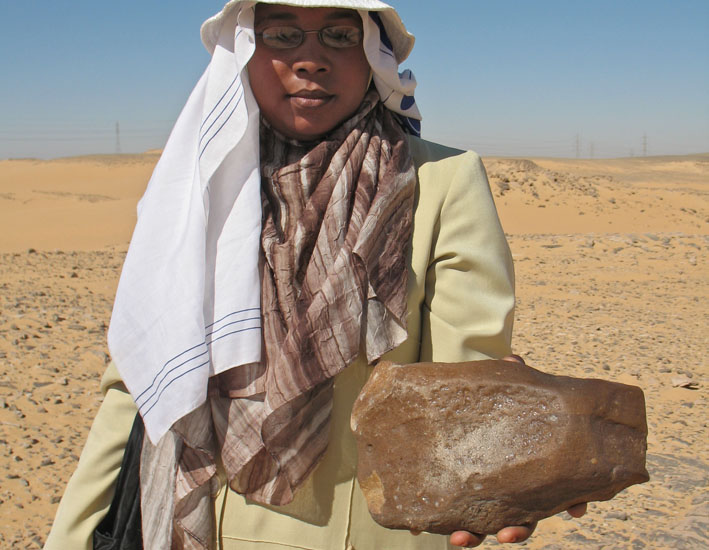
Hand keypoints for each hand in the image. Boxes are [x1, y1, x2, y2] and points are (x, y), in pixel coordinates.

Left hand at [446, 354, 588, 546]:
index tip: (576, 509)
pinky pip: (458, 517)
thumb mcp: (506, 390)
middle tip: (507, 534)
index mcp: (531, 464)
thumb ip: (511, 377)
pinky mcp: (462, 495)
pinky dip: (454, 527)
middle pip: (523, 515)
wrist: (467, 405)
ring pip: (488, 522)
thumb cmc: (496, 402)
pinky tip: (434, 530)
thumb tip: (512, 360)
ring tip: (461, 540)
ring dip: (476, 535)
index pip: (557, 488)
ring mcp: (489, 494)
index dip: (570, 502)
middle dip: (516, 529)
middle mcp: (514, 485)